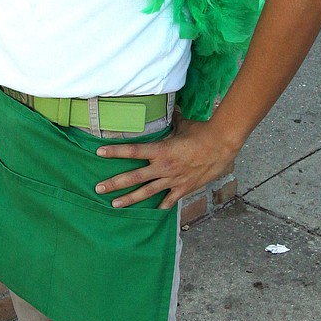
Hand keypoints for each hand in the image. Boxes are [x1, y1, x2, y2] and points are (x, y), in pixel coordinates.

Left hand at [94, 112, 238, 210]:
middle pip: (133, 178)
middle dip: (114, 184)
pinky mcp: (183, 188)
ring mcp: (172, 180)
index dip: (115, 152)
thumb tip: (171, 109)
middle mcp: (163, 167)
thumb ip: (174, 120)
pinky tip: (155, 211)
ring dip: (129, 199)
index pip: (132, 151)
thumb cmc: (202, 133)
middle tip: (99, 189)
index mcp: (160, 150)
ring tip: (114, 205)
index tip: (99, 152)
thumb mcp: (184, 125)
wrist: (221, 146)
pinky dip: (162, 206)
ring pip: (146, 193)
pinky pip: (169, 200)